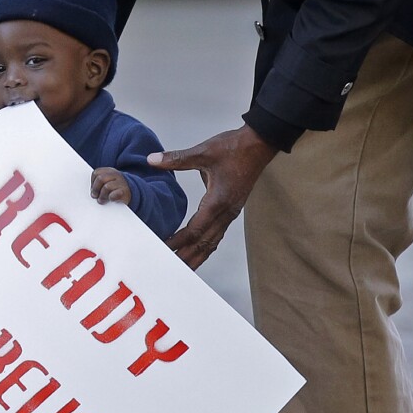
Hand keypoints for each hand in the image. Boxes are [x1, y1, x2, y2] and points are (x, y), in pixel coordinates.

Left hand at [91, 167, 131, 204]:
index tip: (93, 189)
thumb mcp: (108, 182)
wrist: (132, 193)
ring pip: (106, 187)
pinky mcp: (124, 191)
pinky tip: (110, 199)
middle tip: (94, 196)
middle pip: (100, 179)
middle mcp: (116, 175)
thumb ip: (100, 183)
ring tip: (101, 200)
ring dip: (102, 195)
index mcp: (110, 171)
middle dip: (95, 189)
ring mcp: (121, 182)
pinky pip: (114, 194)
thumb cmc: (116, 189)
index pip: (96, 173)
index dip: (92, 182)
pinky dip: (111, 198)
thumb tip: (92, 192)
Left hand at [147, 125, 278, 268]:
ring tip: (183, 267)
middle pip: (204, 243)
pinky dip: (207, 246)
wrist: (259, 145)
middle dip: (186, 256)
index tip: (163, 247)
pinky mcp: (233, 210)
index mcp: (218, 201)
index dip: (178, 240)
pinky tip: (199, 251)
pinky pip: (218, 234)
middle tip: (169, 266)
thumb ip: (176, 158)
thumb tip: (152, 160)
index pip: (195, 229)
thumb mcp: (203, 151)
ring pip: (212, 242)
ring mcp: (231, 213)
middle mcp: (226, 212)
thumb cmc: (235, 148)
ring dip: (197, 256)